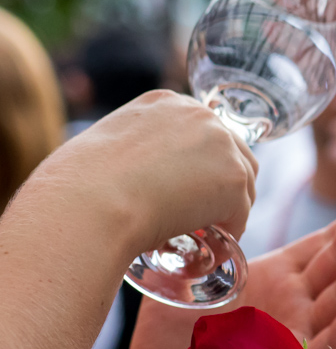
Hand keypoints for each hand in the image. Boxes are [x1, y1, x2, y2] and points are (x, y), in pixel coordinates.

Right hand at [34, 91, 257, 254]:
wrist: (88, 206)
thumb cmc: (79, 187)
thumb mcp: (106, 147)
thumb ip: (134, 150)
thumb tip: (139, 176)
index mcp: (166, 102)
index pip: (203, 131)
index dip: (200, 163)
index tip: (189, 187)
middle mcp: (200, 115)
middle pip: (233, 152)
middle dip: (222, 184)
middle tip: (203, 213)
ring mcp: (222, 145)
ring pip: (242, 183)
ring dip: (228, 208)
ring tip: (208, 231)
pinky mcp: (233, 179)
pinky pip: (241, 213)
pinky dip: (230, 231)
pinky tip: (213, 245)